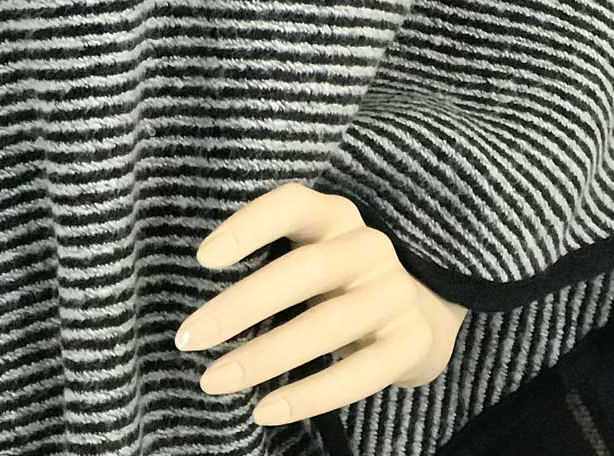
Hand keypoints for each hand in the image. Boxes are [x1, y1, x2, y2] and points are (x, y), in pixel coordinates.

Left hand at [175, 179, 469, 426]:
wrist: (425, 315)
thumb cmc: (343, 283)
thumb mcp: (315, 254)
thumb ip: (273, 259)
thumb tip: (202, 304)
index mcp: (336, 216)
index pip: (292, 204)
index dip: (248, 226)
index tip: (203, 258)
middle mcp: (368, 246)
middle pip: (303, 270)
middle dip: (240, 306)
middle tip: (188, 338)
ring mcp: (395, 293)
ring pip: (326, 325)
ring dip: (264, 357)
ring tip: (212, 381)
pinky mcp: (413, 340)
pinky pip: (358, 373)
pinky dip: (308, 396)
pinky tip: (264, 410)